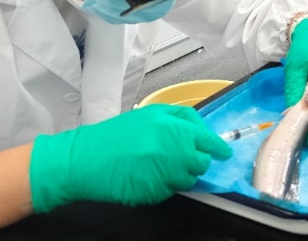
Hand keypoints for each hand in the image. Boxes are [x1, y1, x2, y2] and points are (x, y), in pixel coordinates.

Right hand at [29, 104, 231, 210]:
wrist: (84, 160)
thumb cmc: (114, 136)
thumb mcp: (147, 115)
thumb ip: (177, 120)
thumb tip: (201, 131)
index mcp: (169, 126)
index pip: (205, 138)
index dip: (217, 147)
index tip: (224, 152)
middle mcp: (170, 149)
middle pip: (201, 161)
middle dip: (196, 161)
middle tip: (181, 158)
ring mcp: (163, 172)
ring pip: (189, 179)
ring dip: (181, 175)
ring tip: (160, 167)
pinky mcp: (154, 192)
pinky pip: (171, 191)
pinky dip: (166, 186)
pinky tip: (149, 177)